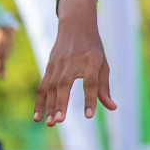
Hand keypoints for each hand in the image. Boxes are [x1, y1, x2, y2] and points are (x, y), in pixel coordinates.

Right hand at [34, 0, 114, 125]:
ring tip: (51, 123)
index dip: (90, 99)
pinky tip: (38, 118)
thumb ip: (105, 87)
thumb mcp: (103, 64)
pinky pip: (42, 87)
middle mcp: (72, 63)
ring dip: (49, 106)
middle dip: (61, 103)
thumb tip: (112, 107)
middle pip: (64, 84)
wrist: (76, 25)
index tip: (89, 116)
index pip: (90, 82)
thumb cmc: (93, 49)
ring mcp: (58, 65)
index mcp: (90, 61)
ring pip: (51, 87)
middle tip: (60, 121)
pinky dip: (39, 102)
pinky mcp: (49, 67)